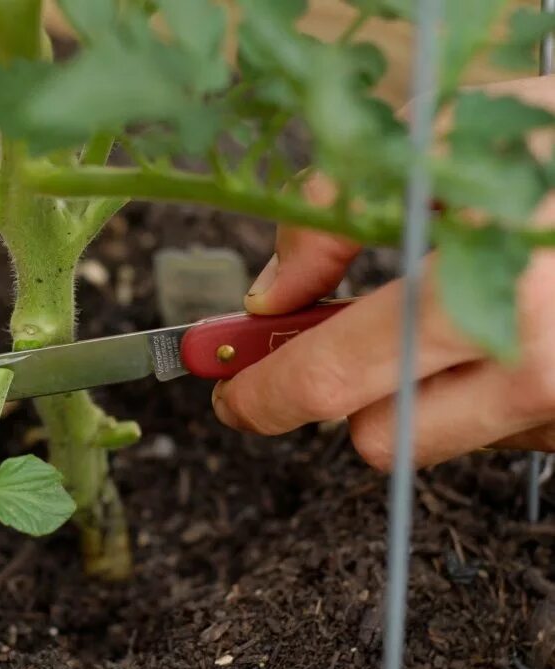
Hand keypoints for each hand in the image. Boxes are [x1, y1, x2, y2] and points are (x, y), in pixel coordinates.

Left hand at [211, 78, 554, 469]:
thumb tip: (271, 294)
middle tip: (321, 352)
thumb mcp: (453, 138)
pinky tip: (503, 331)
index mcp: (486, 289)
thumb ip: (340, 215)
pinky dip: (480, 391)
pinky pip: (502, 431)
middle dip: (339, 398)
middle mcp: (535, 369)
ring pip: (437, 440)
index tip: (233, 396)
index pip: (334, 377)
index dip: (265, 393)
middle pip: (376, 439)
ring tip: (446, 316)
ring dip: (415, 393)